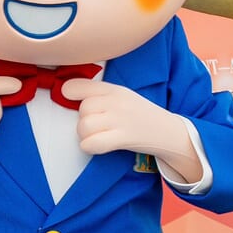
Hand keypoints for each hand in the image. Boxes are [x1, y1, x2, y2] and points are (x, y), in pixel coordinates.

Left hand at [62, 79, 201, 182]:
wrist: (168, 131)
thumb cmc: (140, 115)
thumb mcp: (122, 95)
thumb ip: (98, 93)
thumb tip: (65, 91)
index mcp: (114, 89)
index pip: (77, 86)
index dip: (69, 93)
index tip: (72, 99)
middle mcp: (116, 101)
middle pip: (81, 110)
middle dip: (84, 121)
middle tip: (98, 125)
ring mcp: (120, 119)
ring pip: (83, 127)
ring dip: (86, 135)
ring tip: (99, 135)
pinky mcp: (123, 138)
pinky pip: (92, 143)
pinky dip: (90, 147)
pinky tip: (98, 145)